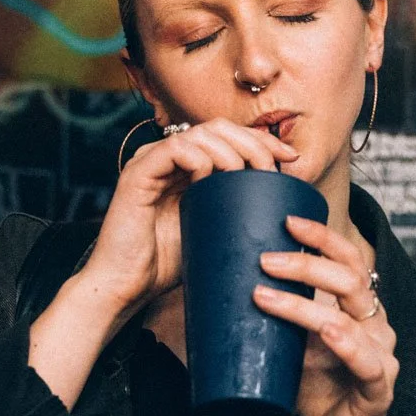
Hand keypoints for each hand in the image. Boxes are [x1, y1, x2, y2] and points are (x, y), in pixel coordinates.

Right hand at [76, 119, 295, 317]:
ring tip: (247, 177)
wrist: (126, 288)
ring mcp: (150, 162)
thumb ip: (234, 209)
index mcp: (183, 165)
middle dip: (253, 141)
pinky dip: (200, 158)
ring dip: (232, 151)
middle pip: (217, 127)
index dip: (261, 140)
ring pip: (199, 133)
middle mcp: (166, 157)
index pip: (227, 136)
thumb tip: (281, 204)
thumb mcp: (212, 229)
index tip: (290, 158)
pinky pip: (173, 149)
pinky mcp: (136, 174)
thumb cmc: (166, 264)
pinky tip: (212, 179)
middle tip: (274, 167)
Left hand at [255, 215, 397, 415]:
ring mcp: (382, 355)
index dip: (322, 236)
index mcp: (361, 309)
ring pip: (348, 316)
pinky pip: (366, 361)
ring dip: (304, 302)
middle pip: (350, 278)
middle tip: (265, 259)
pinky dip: (346, 343)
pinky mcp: (379, 387)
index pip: (349, 260)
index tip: (287, 220)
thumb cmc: (317, 392)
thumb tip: (224, 279)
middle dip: (306, 263)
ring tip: (263, 294)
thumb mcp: (294, 344)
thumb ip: (278, 313)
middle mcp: (377, 325)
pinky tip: (327, 332)